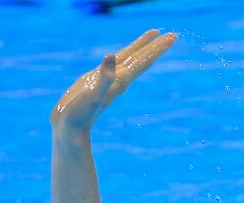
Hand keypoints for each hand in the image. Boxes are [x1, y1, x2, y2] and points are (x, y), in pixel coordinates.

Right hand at [50, 30, 177, 135]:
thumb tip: (110, 56)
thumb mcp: (92, 93)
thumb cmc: (80, 113)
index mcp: (121, 79)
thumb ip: (103, 77)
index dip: (157, 48)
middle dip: (156, 46)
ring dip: (142, 47)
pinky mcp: (96, 79)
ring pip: (129, 58)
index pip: (143, 60)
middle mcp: (119, 78)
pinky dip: (123, 54)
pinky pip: (115, 63)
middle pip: (141, 58)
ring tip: (154, 35)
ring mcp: (108, 79)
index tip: (173, 36)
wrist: (70, 127)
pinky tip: (125, 50)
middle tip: (174, 35)